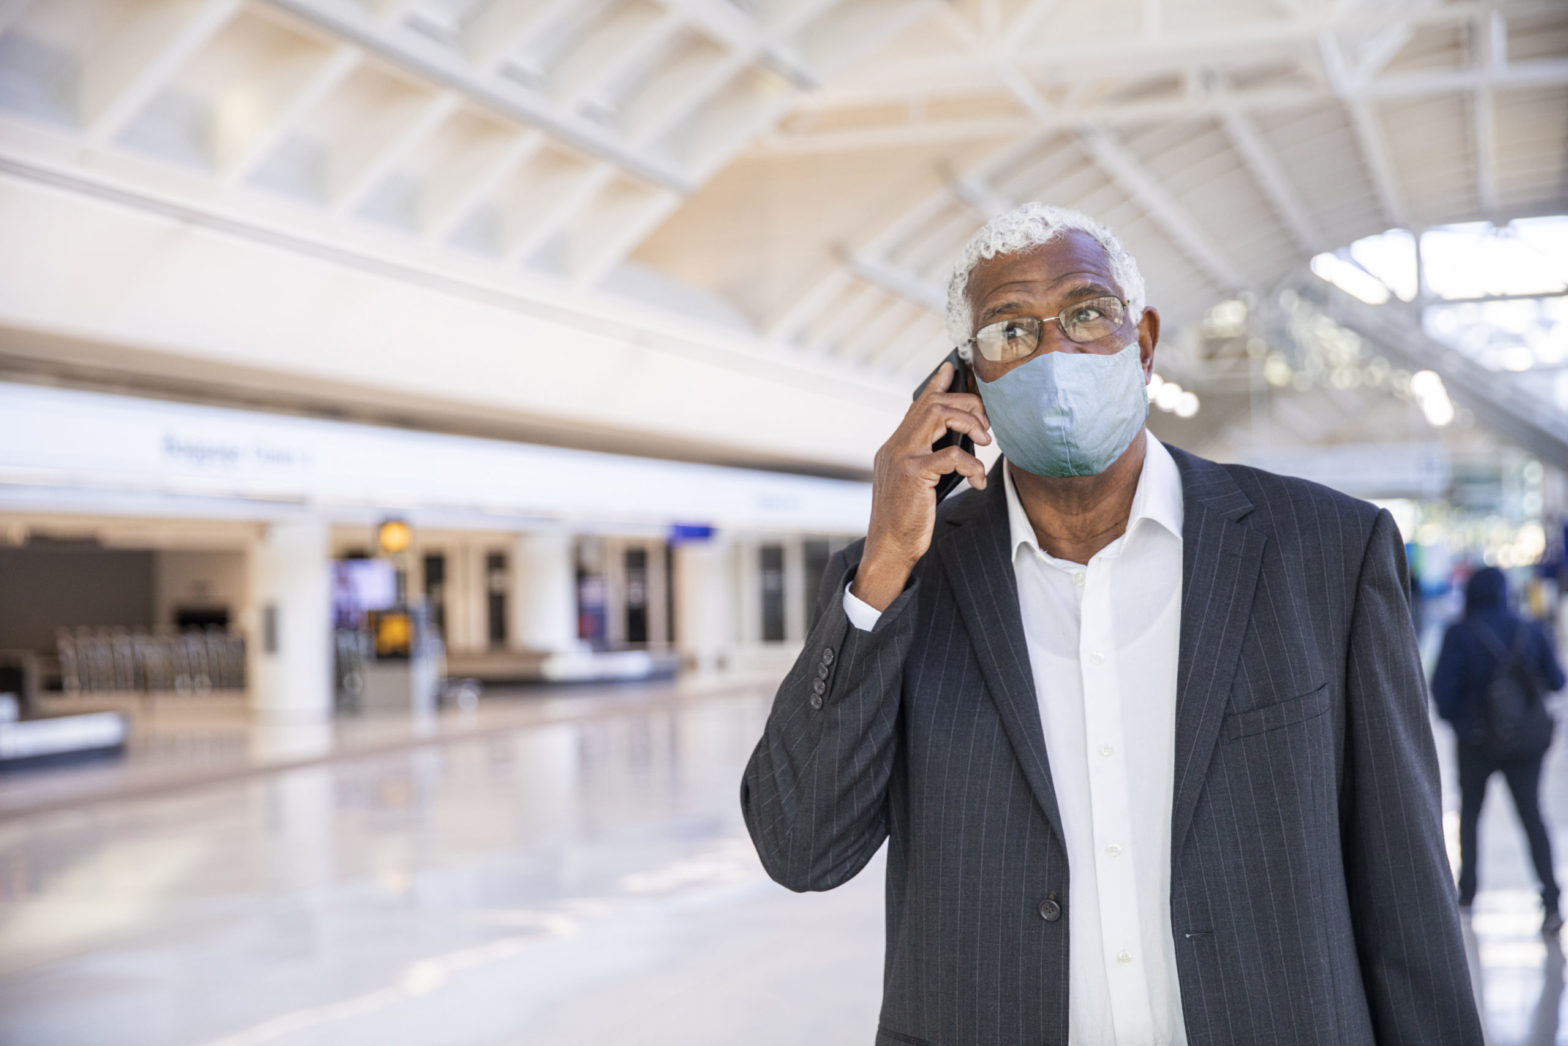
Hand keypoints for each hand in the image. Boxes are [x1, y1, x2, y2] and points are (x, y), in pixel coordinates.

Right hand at [852, 361, 990, 610]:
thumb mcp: (916, 484)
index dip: (936, 384)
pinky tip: (977, 481)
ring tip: (986, 442)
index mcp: (896, 446)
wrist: (888, 548)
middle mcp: (895, 445)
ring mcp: (902, 457)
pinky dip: (972, 465)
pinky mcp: (913, 474)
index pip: (917, 405)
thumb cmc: (907, 520)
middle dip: (967, 405)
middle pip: (933, 403)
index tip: (951, 369)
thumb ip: (928, 460)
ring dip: (970, 423)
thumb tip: (957, 446)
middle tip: (987, 427)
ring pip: (939, 415)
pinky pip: (952, 455)